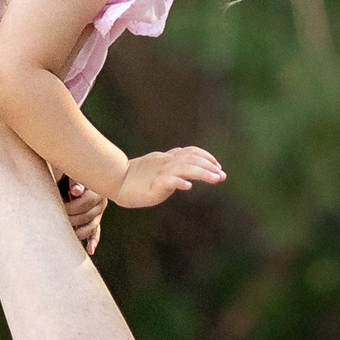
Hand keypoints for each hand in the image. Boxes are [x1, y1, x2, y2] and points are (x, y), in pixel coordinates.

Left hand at [59, 176, 106, 255]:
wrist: (72, 176)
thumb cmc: (71, 173)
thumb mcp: (73, 174)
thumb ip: (75, 181)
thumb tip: (75, 191)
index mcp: (96, 190)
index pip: (86, 203)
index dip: (73, 207)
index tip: (60, 208)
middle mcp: (100, 203)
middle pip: (88, 216)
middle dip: (72, 219)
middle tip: (58, 221)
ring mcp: (98, 213)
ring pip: (91, 227)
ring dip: (79, 232)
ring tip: (67, 234)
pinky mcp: (94, 220)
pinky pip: (95, 232)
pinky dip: (93, 241)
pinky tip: (90, 250)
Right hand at [110, 145, 225, 210]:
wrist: (116, 181)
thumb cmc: (135, 177)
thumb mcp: (156, 168)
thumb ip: (170, 166)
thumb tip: (184, 172)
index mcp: (168, 159)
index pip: (191, 152)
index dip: (206, 157)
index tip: (218, 166)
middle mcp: (166, 163)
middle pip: (192, 160)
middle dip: (209, 166)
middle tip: (222, 175)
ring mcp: (160, 174)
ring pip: (185, 169)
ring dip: (202, 173)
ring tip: (215, 178)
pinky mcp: (154, 186)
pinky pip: (168, 182)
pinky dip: (179, 182)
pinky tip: (188, 186)